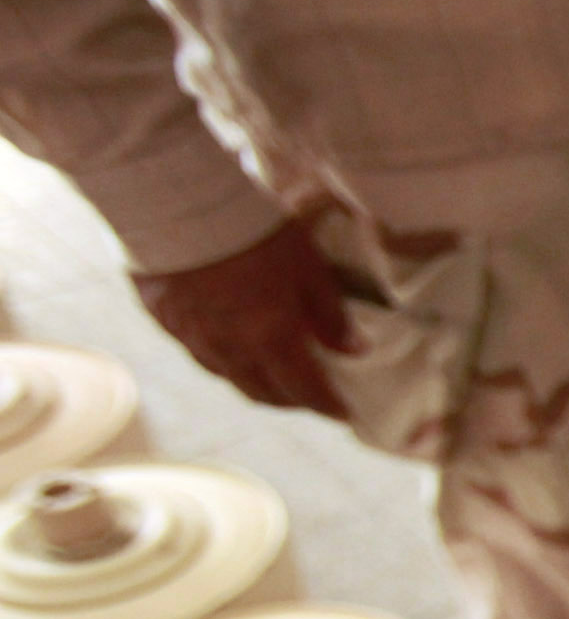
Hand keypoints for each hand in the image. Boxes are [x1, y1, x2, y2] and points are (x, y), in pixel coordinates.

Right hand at [131, 221, 358, 418]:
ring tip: (273, 379)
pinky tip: (231, 352)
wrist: (178, 205)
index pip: (305, 390)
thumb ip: (330, 315)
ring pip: (229, 377)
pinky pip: (199, 355)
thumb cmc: (253, 231)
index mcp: (270, 340)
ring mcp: (192, 338)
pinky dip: (223, 362)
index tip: (344, 413)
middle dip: (291, 401)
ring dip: (255, 385)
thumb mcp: (308, 267)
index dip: (327, 405)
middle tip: (310, 399)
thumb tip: (354, 350)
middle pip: (263, 393)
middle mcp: (229, 350)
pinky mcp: (164, 320)